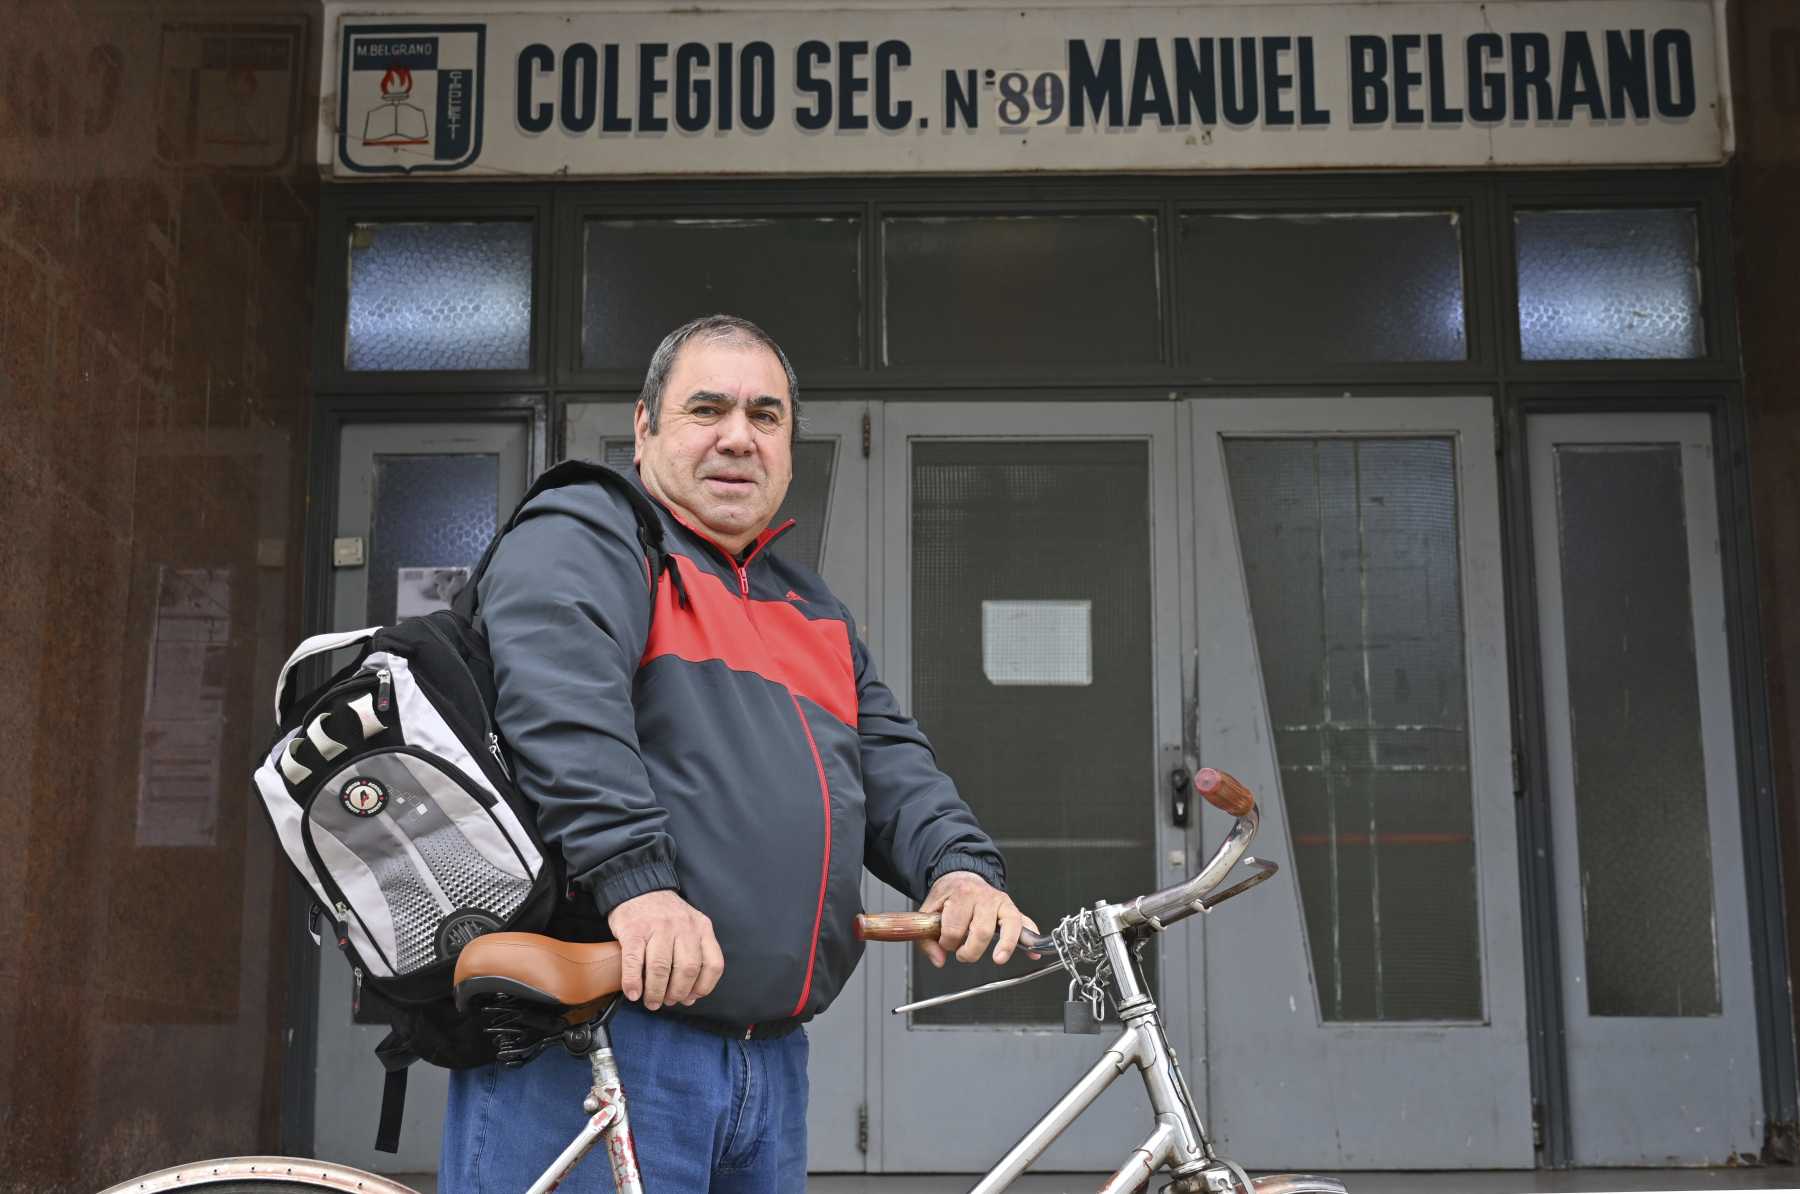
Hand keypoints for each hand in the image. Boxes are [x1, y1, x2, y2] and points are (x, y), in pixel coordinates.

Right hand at [607, 890, 724, 1009]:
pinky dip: (633, 982)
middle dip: (677, 993)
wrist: (638, 888)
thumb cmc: (664, 915)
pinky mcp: (633, 930)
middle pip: (686, 969)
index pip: (713, 964)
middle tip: (666, 1002)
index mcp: (701, 927)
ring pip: (661, 968)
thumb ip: (694, 956)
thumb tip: (690, 997)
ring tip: (651, 1002)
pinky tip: (633, 993)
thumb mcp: (690, 927)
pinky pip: (635, 961)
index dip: (703, 987)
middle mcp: (683, 926)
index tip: (690, 997)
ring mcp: (658, 927)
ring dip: (655, 992)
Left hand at [917, 871, 1036, 967]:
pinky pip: (1025, 922)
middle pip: (982, 930)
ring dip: (1005, 945)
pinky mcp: (1012, 909)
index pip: (955, 928)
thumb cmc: (949, 896)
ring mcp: (1001, 902)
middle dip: (970, 950)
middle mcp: (984, 897)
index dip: (948, 942)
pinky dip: (1031, 937)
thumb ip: (928, 938)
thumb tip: (938, 960)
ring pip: (1009, 925)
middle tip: (963, 954)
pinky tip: (1032, 951)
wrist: (962, 876)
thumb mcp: (930, 910)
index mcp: (961, 894)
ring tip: (998, 958)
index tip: (946, 943)